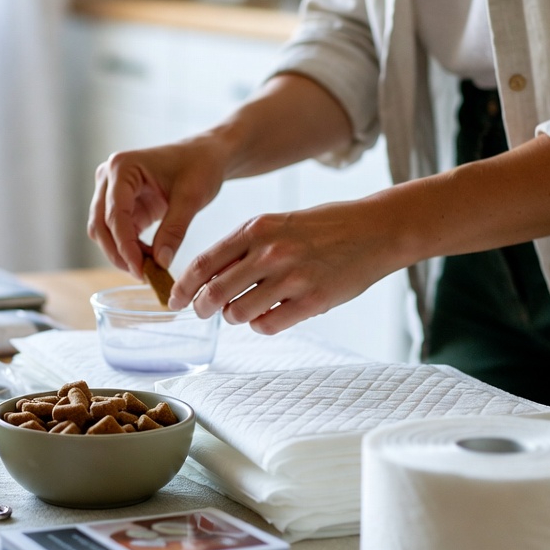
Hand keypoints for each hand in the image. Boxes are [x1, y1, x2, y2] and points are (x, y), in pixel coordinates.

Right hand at [87, 138, 225, 279]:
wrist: (205, 156)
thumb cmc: (200, 166)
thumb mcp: (192, 197)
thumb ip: (174, 230)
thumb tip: (161, 263)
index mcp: (122, 167)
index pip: (115, 214)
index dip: (125, 246)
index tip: (141, 270)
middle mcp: (108, 177)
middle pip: (100, 225)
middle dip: (119, 253)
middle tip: (143, 275)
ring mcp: (110, 190)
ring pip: (102, 231)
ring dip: (120, 252)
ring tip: (148, 268)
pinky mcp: (119, 204)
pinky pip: (116, 232)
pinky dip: (128, 248)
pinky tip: (148, 258)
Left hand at [170, 198, 398, 332]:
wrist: (375, 229)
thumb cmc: (322, 228)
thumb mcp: (276, 224)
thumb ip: (243, 248)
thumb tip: (208, 280)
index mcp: (255, 229)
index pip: (203, 263)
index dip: (183, 286)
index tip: (175, 301)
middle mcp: (269, 252)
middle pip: (214, 292)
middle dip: (202, 308)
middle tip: (203, 312)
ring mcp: (292, 277)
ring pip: (238, 313)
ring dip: (236, 317)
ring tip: (247, 309)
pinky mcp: (313, 301)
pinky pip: (268, 326)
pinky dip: (262, 325)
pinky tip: (272, 315)